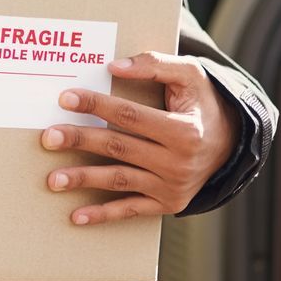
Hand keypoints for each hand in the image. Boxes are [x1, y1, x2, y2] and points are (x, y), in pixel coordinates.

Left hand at [39, 50, 237, 225]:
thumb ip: (155, 64)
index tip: (65, 98)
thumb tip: (115, 66)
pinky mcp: (167, 203)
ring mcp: (172, 186)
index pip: (129, 116)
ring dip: (84, 180)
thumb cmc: (201, 103)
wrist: (232, 143)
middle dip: (81, 141)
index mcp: (183, 130)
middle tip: (48, 137)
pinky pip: (131, 210)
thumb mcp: (190, 76)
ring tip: (52, 179)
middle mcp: (178, 162)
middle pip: (119, 148)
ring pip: (120, 180)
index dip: (96, 105)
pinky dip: (103, 215)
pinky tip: (76, 216)